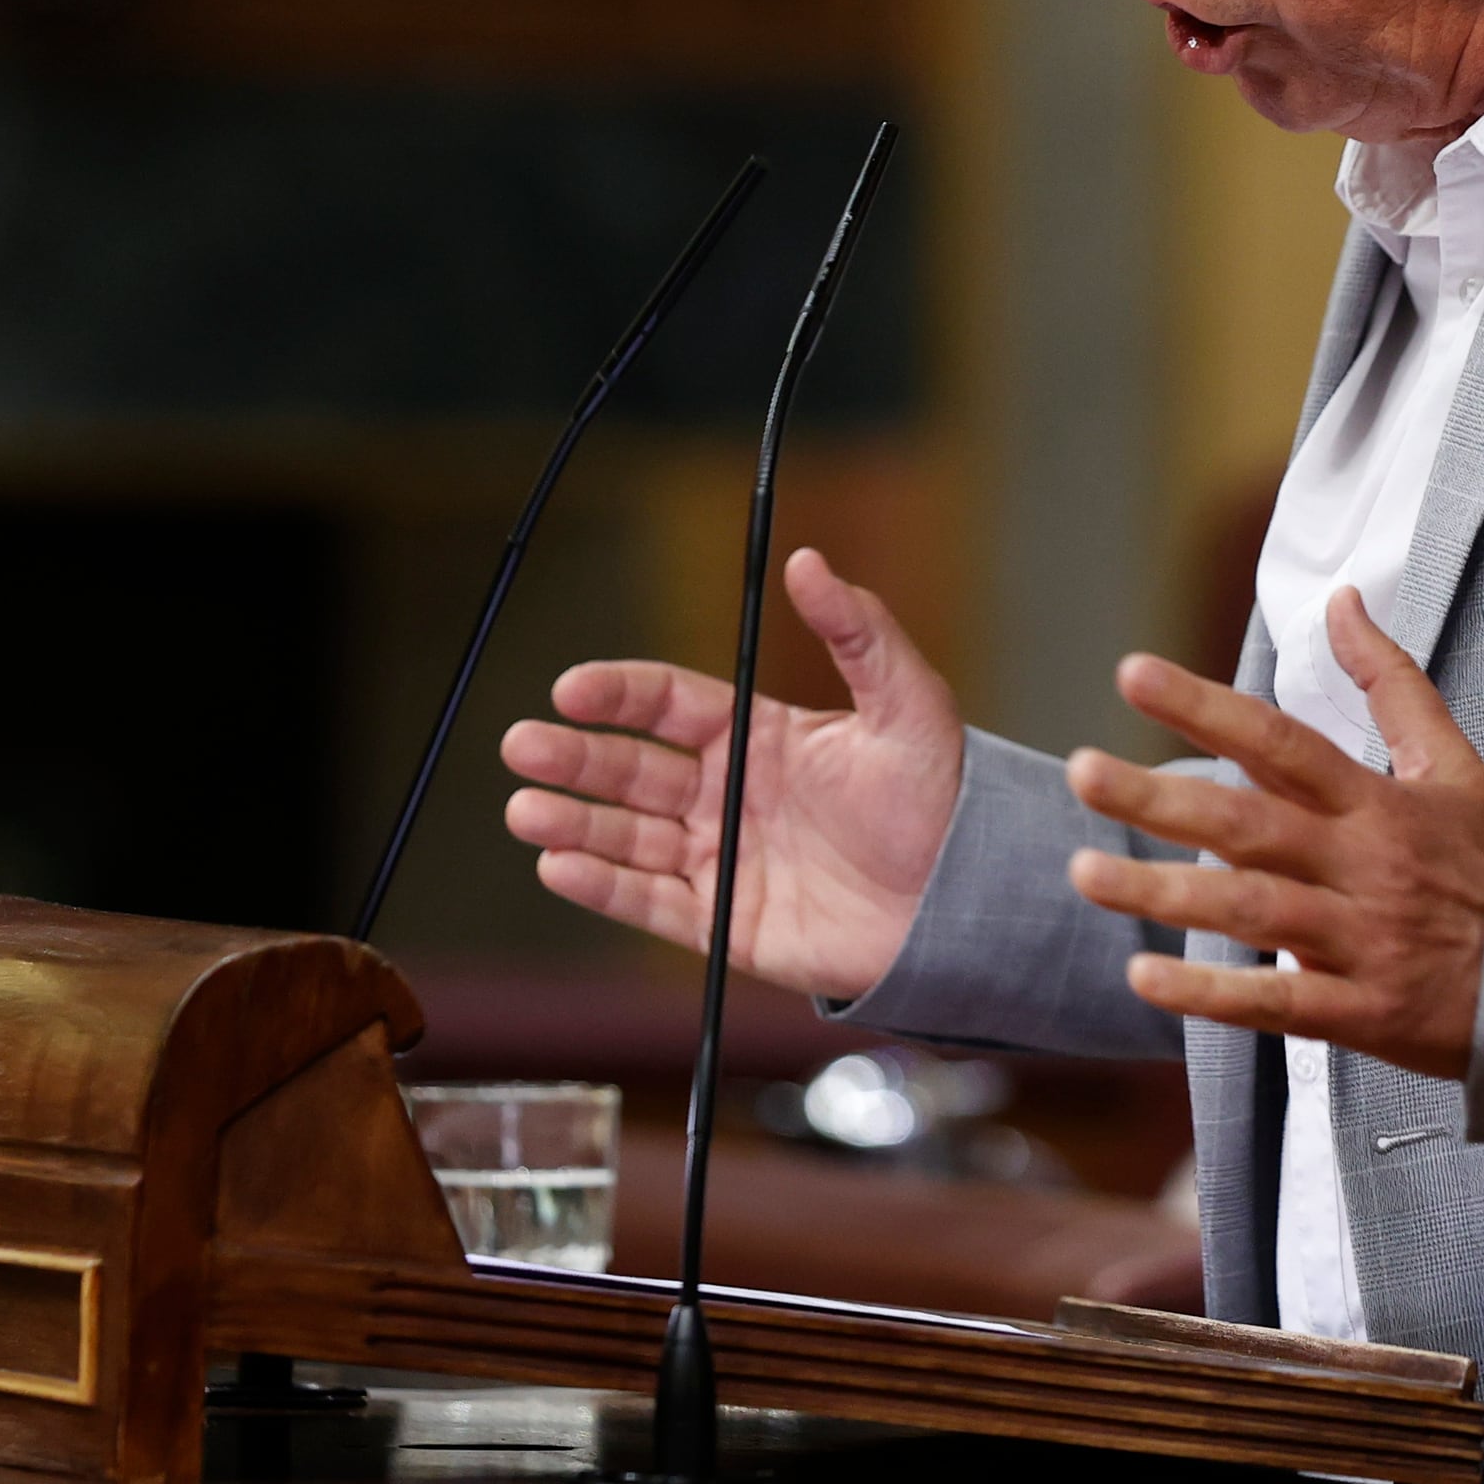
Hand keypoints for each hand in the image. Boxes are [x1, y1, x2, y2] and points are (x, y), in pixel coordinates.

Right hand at [500, 547, 963, 1001]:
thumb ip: (857, 631)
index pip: (668, 705)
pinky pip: (651, 901)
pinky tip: (558, 864)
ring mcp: (722, 859)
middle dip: (575, 756)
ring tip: (524, 809)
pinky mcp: (725, 922)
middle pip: (632, 768)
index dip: (619, 695)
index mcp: (758, 736)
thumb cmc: (941, 801)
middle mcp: (728, 795)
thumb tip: (808, 561)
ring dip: (573, 820)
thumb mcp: (908, 704)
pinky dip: (603, 886)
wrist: (962, 904)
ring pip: (628, 836)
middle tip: (521, 745)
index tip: (571, 688)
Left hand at [1063, 586, 1483, 1077]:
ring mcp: (1365, 941)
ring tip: (1084, 871)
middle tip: (1080, 771)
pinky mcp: (1368, 1013)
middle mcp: (1363, 866)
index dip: (1205, 707)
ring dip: (1162, 892)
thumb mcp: (1456, 766)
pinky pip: (1278, 1004)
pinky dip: (1211, 995)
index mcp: (1378, 804)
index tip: (1132, 674)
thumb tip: (1341, 600)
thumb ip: (1391, 684)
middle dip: (1159, 797)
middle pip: (1248, 824)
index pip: (1280, 742)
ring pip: (1251, 912)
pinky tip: (1142, 977)